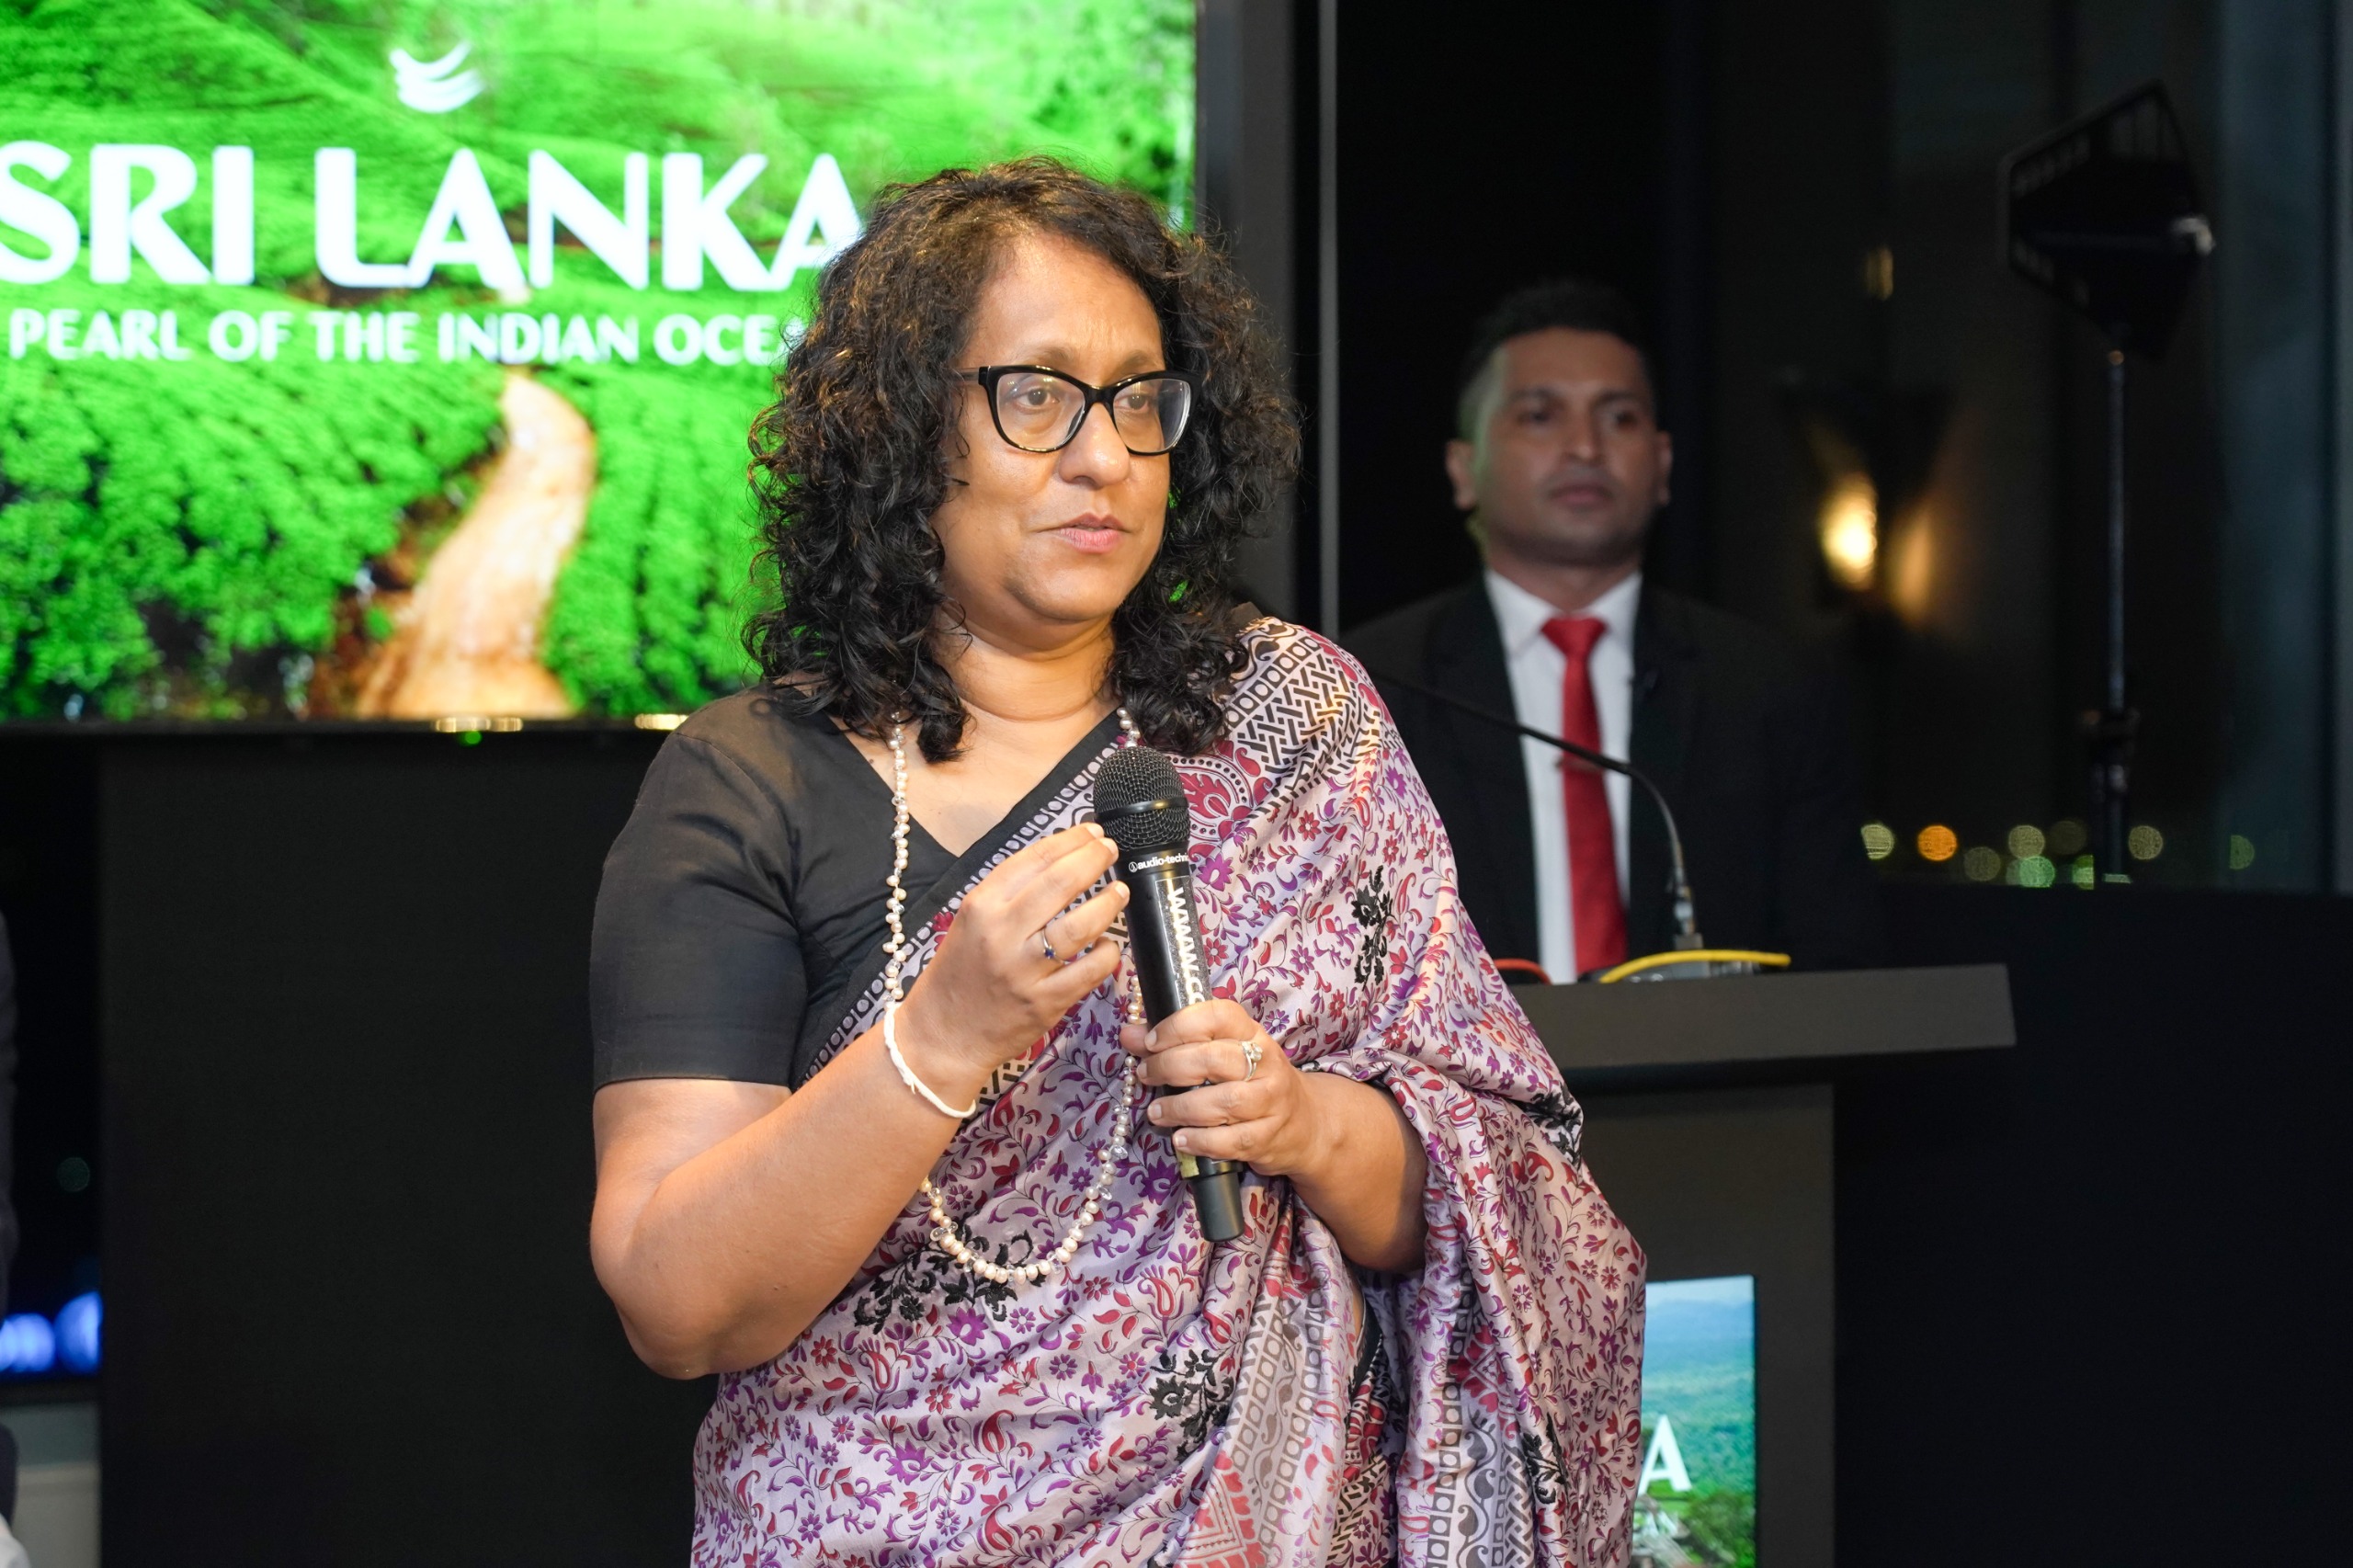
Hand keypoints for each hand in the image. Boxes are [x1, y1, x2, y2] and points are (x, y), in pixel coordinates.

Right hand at [897, 824, 1126, 1094]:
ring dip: (1109, 902)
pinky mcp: (1044, 1002)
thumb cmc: (959, 974)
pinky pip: (1090, 970)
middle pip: (1060, 883)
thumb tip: (1059, 862)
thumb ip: (1009, 896)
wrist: (942, 1035)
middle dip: (1093, 859)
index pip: (1032, 860)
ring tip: (1120, 891)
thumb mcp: (971, 924)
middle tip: (1111, 850)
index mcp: (981, 907)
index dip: (1068, 841)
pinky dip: (1107, 952)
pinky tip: (1108, 944)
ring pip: (1081, 925)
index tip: (1091, 832)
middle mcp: (1002, 934)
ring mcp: (1024, 970)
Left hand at [1123, 999, 1317, 1176]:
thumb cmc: (1252, 1081)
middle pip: (1215, 1059)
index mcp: (1252, 1033)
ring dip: (1181, 1107)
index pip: (1219, 1016)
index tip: (1150, 1041)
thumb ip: (1175, 1043)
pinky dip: (1200, 1141)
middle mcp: (1266, 1063)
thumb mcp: (1222, 1054)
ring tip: (1157, 1112)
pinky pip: (1231, 1140)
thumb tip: (1128, 1035)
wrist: (1303, 1121)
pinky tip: (1180, 1140)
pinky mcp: (1269, 1137)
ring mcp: (1271, 1101)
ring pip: (1224, 1102)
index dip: (1180, 1025)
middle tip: (1144, 1076)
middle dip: (1170, 1067)